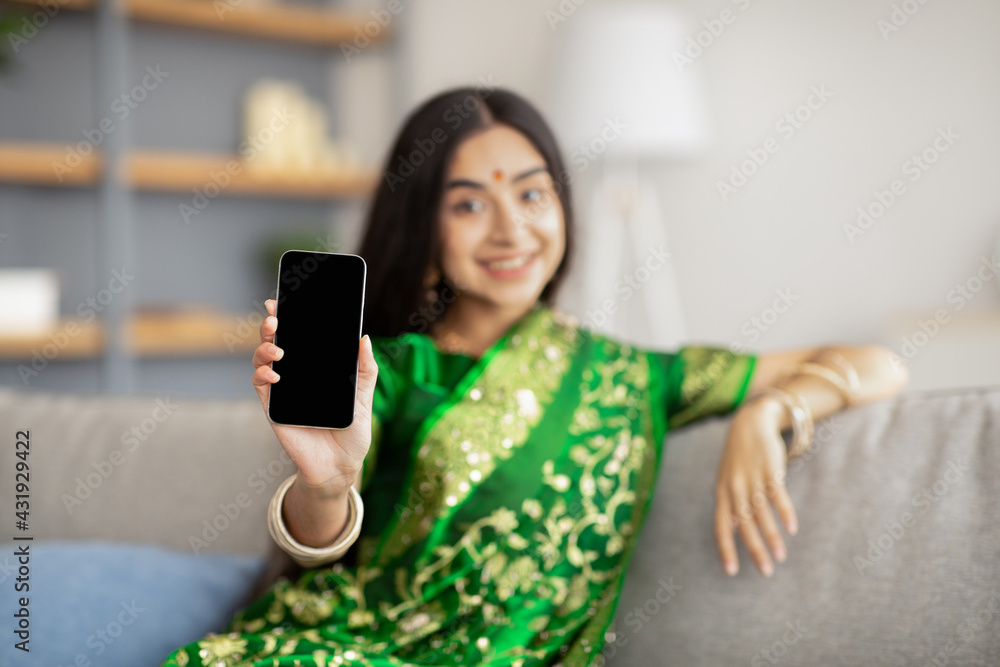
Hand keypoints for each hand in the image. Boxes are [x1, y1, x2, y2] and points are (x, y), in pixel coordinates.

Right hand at [251, 298, 378, 497]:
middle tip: (276, 316)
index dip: (291, 316)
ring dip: (265, 348)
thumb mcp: (364, 397)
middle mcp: (296, 374)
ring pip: (263, 359)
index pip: (300, 336)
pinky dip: (263, 375)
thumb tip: (363, 337)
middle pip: (277, 341)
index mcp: (316, 368)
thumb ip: (365, 369)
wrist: (340, 466)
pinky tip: (276, 374)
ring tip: (278, 348)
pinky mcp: (273, 407)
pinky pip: (260, 385)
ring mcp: (283, 389)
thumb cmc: (352, 431)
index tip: (285, 298)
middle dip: (273, 324)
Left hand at [714, 399, 797, 576]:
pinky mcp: (769, 469)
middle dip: (754, 549)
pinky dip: (784, 512)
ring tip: (780, 556)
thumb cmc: (739, 459)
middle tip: (765, 571)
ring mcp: (751, 478)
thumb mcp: (729, 481)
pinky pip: (777, 495)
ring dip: (771, 536)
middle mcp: (734, 488)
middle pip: (743, 524)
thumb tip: (736, 531)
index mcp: (722, 493)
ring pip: (760, 513)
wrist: (749, 424)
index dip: (725, 548)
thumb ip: (732, 505)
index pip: (721, 526)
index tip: (731, 571)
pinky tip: (792, 529)